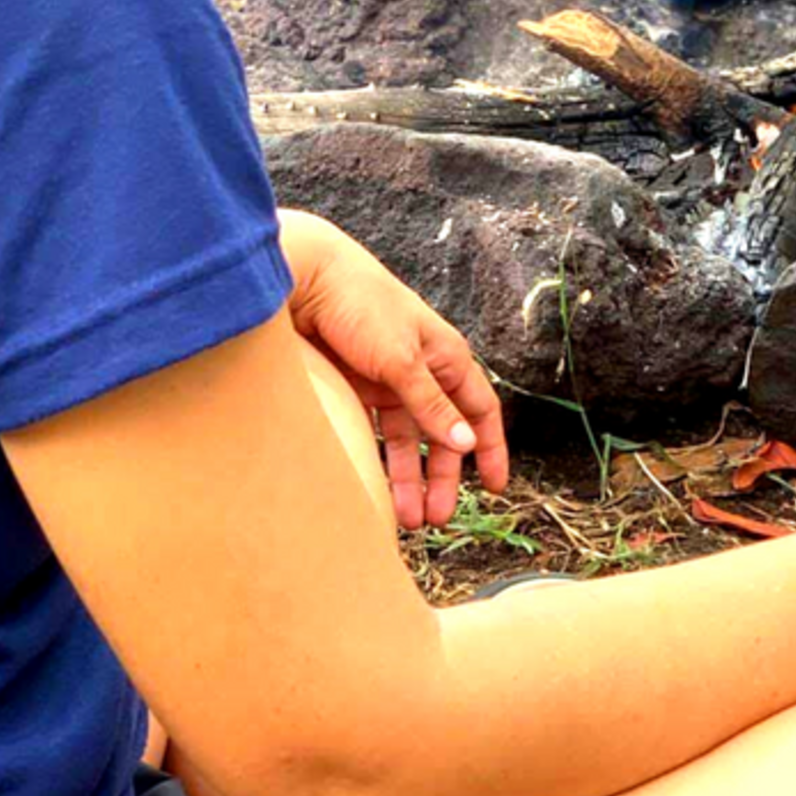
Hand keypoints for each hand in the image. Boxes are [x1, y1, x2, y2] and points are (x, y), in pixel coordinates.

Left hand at [278, 211, 508, 530]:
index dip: (490, 448)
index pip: (480, 410)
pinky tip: (376, 487)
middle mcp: (422, 370)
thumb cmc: (361, 304)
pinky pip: (375, 432)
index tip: (493, 488)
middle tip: (436, 518)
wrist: (302, 277)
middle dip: (443, 476)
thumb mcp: (401, 359)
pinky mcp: (354, 386)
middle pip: (443, 432)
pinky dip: (379, 459)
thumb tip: (466, 443)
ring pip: (407, 438)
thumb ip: (431, 404)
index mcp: (446, 357)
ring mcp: (388, 380)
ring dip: (409, 477)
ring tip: (405, 517)